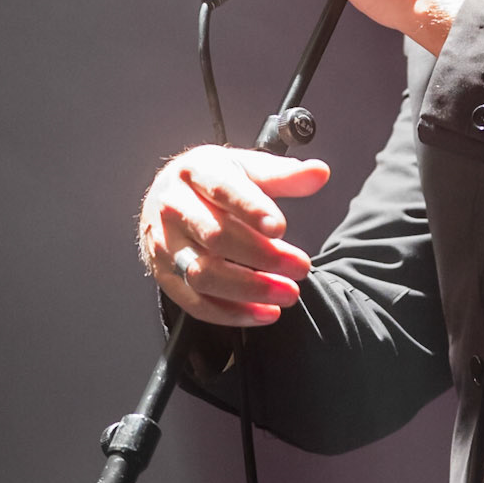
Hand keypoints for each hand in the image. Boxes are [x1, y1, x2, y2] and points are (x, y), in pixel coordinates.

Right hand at [139, 146, 329, 326]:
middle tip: (301, 267)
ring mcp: (165, 244)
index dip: (252, 209)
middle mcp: (173, 207)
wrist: (166, 199)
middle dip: (263, 256)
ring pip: (203, 274)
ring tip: (287, 294)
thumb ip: (283, 175)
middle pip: (216, 236)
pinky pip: (195, 302)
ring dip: (250, 290)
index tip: (280, 227)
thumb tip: (320, 173)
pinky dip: (232, 314)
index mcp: (195, 171)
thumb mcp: (245, 168)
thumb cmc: (212, 184)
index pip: (223, 189)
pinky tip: (265, 313)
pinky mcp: (164, 276)